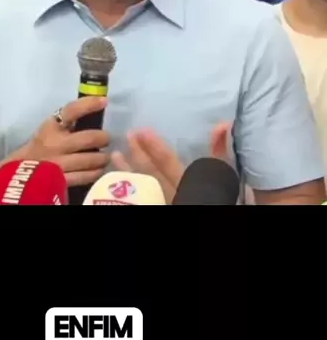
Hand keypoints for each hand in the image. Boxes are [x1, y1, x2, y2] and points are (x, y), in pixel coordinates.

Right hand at [0, 97, 109, 186]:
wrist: (20, 172)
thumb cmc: (41, 146)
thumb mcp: (50, 128)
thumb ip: (68, 121)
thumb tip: (97, 107)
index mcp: (51, 127)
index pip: (71, 110)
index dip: (89, 104)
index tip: (104, 101)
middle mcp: (55, 144)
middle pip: (89, 138)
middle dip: (104, 138)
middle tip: (106, 139)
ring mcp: (59, 163)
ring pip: (91, 159)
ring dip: (103, 157)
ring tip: (105, 157)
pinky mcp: (61, 180)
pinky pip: (86, 176)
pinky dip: (96, 172)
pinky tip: (98, 170)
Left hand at [111, 122, 232, 203]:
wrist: (212, 215)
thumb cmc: (216, 195)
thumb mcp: (220, 174)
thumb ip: (219, 152)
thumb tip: (224, 124)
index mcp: (186, 181)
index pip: (168, 162)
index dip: (154, 146)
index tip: (141, 130)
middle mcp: (169, 193)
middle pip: (151, 173)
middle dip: (138, 153)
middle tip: (128, 135)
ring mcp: (157, 201)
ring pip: (140, 186)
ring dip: (127, 170)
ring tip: (116, 154)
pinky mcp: (151, 204)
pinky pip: (136, 198)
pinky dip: (125, 188)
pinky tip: (117, 178)